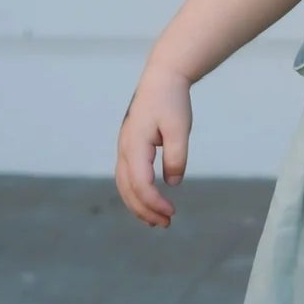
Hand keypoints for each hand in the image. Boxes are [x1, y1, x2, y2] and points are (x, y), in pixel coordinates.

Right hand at [115, 63, 193, 227]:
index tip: (172, 212)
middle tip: (165, 224)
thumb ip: (176, 155)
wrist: (162, 79)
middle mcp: (124, 149)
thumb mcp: (179, 127)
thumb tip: (173, 183)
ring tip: (158, 221)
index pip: (140, 182)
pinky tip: (150, 202)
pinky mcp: (129, 148)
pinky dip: (136, 193)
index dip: (153, 202)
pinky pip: (128, 177)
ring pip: (124, 185)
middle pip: (128, 188)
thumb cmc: (172, 101)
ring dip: (138, 205)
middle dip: (144, 210)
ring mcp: (124, 148)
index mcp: (134, 144)